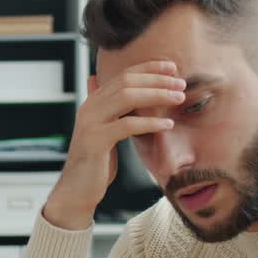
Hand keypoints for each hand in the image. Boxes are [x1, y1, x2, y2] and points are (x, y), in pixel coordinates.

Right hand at [42, 61, 184, 229]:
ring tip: (178, 99)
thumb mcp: (103, 129)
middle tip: (180, 84)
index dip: (148, 68)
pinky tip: (166, 125)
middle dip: (156, 79)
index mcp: (93, 102)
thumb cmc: (95, 161)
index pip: (123, 74)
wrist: (77, 189)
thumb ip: (106, 107)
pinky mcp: (95, 141)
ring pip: (126, 97)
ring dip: (156, 95)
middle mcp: (89, 107)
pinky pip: (127, 125)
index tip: (172, 68)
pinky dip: (149, 123)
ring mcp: (90, 123)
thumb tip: (97, 81)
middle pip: (126, 81)